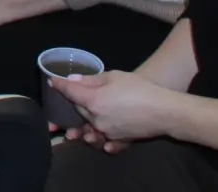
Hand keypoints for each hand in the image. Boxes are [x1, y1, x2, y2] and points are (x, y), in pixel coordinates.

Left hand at [51, 71, 176, 147]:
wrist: (165, 111)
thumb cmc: (140, 89)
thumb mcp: (115, 77)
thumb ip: (92, 79)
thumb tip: (73, 80)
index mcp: (93, 101)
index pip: (71, 92)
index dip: (60, 85)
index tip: (52, 81)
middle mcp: (96, 119)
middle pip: (79, 110)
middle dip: (73, 102)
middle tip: (68, 94)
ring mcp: (107, 132)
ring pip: (89, 126)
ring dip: (81, 125)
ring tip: (71, 129)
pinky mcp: (119, 140)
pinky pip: (105, 141)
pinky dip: (99, 140)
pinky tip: (96, 139)